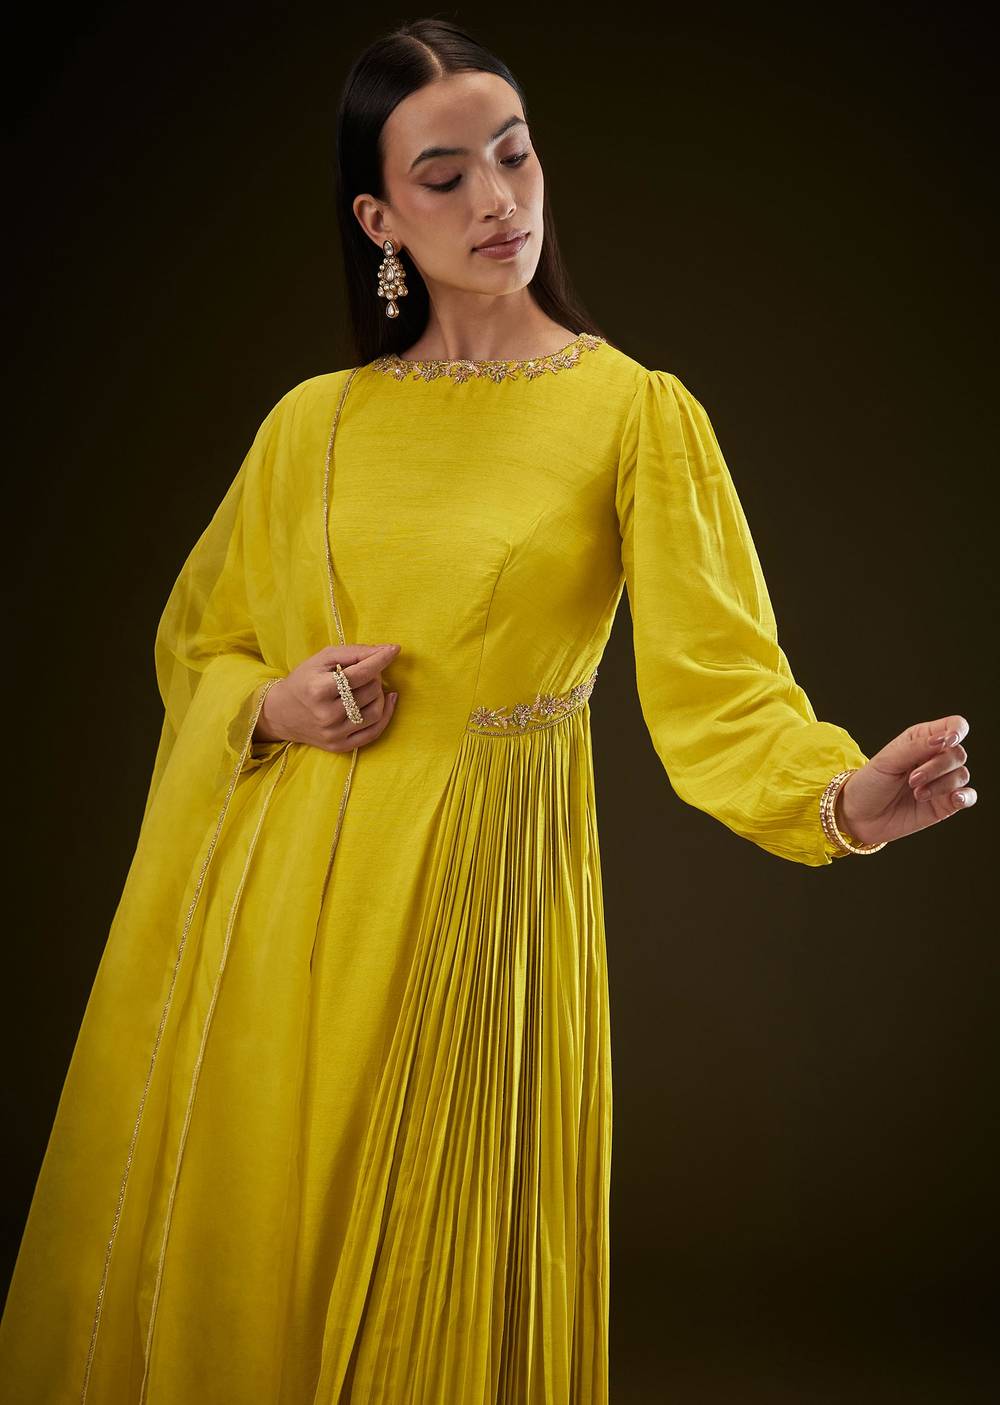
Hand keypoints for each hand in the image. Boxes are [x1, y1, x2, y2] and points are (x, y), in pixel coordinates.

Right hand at [254, 642, 400, 752]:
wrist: (281, 713)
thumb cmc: (304, 680)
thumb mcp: (321, 659)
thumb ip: (353, 652)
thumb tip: (387, 650)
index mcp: (318, 689)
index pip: (360, 673)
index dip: (381, 659)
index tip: (395, 649)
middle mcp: (326, 714)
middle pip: (370, 691)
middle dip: (375, 676)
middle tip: (367, 671)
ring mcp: (334, 733)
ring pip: (376, 711)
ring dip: (380, 694)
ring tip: (371, 686)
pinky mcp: (340, 746)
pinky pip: (374, 732)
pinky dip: (386, 714)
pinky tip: (387, 701)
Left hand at [835, 715, 974, 847]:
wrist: (858, 816)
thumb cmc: (869, 783)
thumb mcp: (888, 760)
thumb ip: (917, 747)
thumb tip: (944, 739)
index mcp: (922, 740)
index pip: (954, 726)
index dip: (957, 730)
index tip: (947, 741)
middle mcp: (935, 759)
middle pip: (958, 753)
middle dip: (937, 767)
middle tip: (912, 779)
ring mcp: (941, 782)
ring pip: (962, 775)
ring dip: (941, 784)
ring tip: (917, 793)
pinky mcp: (944, 804)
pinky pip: (968, 796)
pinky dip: (965, 796)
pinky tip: (952, 798)